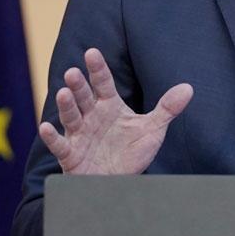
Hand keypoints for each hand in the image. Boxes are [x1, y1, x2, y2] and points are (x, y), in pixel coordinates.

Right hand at [38, 48, 192, 174]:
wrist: (119, 183)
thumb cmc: (131, 153)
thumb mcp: (152, 130)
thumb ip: (167, 109)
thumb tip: (189, 88)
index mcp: (109, 106)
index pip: (103, 84)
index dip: (97, 69)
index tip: (92, 52)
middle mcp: (91, 117)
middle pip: (84, 97)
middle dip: (78, 85)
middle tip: (73, 71)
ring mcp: (79, 135)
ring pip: (71, 117)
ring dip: (66, 106)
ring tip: (63, 92)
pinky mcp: (71, 155)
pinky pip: (60, 145)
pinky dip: (52, 137)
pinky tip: (46, 127)